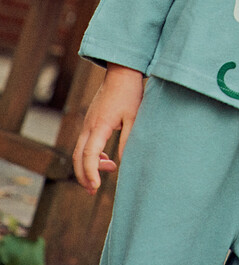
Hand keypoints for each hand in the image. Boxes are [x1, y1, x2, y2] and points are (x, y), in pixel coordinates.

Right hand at [73, 64, 144, 194]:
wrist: (121, 73)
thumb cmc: (130, 94)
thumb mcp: (135, 117)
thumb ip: (128, 140)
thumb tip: (123, 162)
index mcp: (100, 126)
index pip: (89, 155)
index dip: (91, 173)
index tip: (96, 187)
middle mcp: (89, 126)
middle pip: (78, 157)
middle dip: (83, 176)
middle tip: (94, 191)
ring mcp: (87, 123)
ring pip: (79, 151)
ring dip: (88, 166)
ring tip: (108, 172)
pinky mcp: (90, 121)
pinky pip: (85, 143)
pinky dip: (91, 155)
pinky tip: (106, 160)